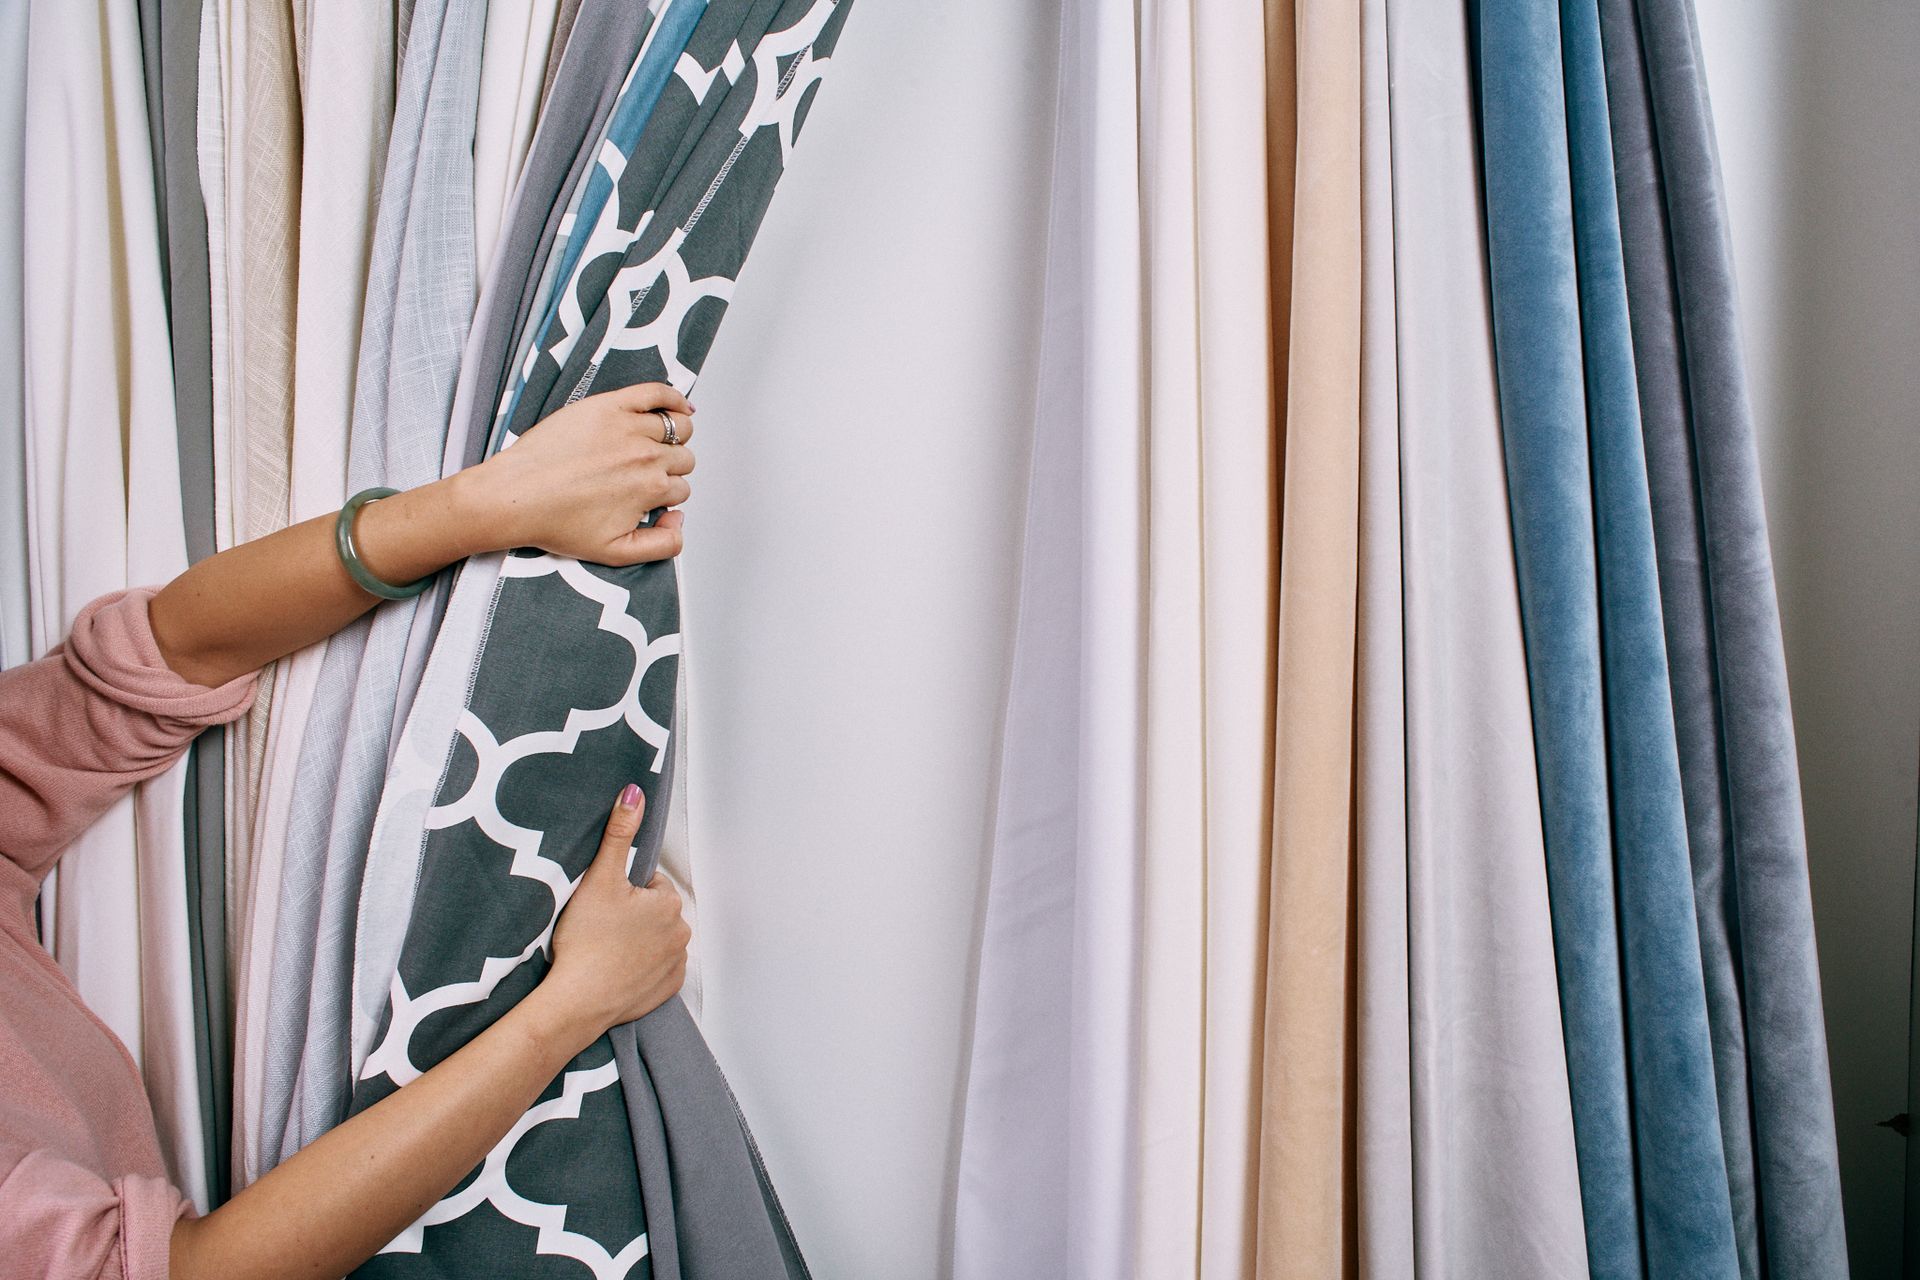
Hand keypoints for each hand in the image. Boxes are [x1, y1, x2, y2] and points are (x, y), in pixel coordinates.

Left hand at [454, 382, 696, 564]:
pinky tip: (678, 405)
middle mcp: (645, 456)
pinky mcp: (608, 406)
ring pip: (677, 426)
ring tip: (657, 443)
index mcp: (650, 488)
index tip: (648, 494)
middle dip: (671, 467)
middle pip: (683, 457)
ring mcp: (628, 427)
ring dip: (675, 436)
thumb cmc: (555, 521)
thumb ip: (661, 545)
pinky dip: (673, 397)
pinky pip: (656, 392)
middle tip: (645, 473)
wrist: (515, 496)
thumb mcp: (616, 553)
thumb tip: (678, 521)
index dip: (666, 494)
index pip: (680, 487)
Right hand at [542, 784, 690, 1036]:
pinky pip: (656, 971)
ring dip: (637, 942)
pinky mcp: (668, 990)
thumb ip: (619, 833)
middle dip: (631, 916)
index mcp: (669, 902)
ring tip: (605, 950)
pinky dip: (640, 969)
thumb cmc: (586, 939)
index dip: (621, 892)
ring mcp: (677, 963)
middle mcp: (682, 931)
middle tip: (599, 928)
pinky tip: (617, 971)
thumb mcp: (600, 878)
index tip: (601, 906)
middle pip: (653, 913)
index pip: (647, 885)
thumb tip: (635, 791)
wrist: (577, 1001)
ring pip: (655, 940)